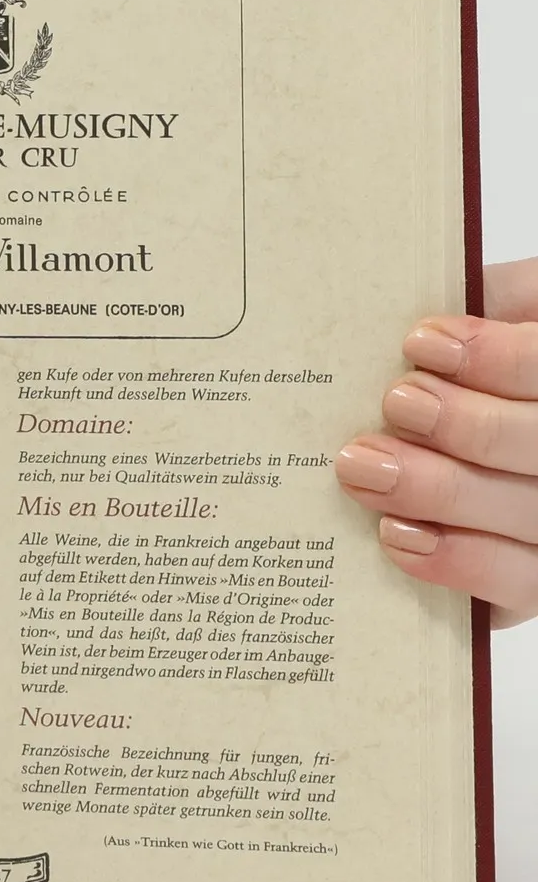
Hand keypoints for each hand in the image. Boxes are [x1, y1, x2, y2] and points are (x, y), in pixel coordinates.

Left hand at [336, 258, 537, 626]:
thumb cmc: (499, 365)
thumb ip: (493, 299)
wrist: (492, 436)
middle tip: (395, 404)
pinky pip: (518, 583)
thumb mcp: (513, 312)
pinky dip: (457, 560)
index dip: (499, 357)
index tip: (421, 342)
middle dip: (465, 424)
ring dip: (438, 489)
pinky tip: (395, 534)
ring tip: (361, 465)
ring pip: (526, 512)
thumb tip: (441, 302)